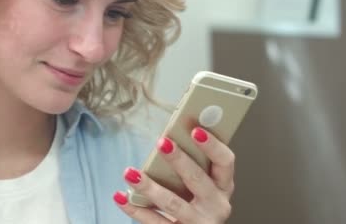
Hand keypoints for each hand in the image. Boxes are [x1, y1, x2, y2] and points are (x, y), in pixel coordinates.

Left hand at [113, 127, 234, 222]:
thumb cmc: (198, 202)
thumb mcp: (204, 184)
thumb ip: (194, 164)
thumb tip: (168, 138)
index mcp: (223, 186)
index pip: (225, 161)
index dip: (213, 146)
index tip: (195, 130)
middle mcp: (216, 204)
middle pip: (197, 179)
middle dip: (178, 160)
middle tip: (161, 143)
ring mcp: (198, 222)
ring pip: (172, 203)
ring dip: (149, 186)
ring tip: (130, 172)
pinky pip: (154, 222)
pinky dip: (135, 209)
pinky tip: (120, 196)